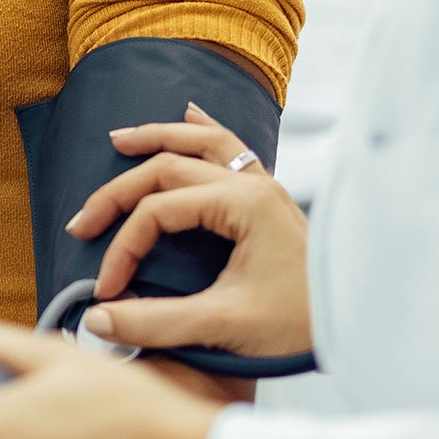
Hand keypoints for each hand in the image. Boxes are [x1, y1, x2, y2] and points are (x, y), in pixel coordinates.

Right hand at [71, 102, 313, 358]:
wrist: (356, 323)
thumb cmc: (300, 325)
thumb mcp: (223, 325)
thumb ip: (156, 322)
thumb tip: (97, 319)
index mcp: (243, 204)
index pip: (158, 211)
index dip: (123, 247)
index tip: (107, 288)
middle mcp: (253, 184)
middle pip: (169, 168)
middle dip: (120, 191)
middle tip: (82, 221)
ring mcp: (265, 186)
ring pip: (202, 142)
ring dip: (158, 138)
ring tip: (120, 139)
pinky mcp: (270, 199)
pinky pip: (233, 147)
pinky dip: (205, 130)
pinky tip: (190, 114)